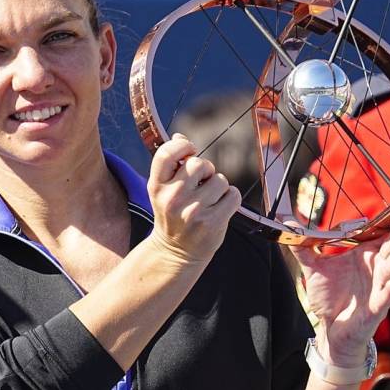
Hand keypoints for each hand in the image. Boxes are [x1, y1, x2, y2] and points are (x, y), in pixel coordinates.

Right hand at [146, 134, 241, 262]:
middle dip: (206, 171)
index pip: (167, 153)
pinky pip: (233, 195)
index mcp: (156, 186)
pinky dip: (230, 199)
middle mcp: (172, 198)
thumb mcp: (163, 190)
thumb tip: (180, 137)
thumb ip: (171, 163)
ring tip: (208, 200)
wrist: (175, 252)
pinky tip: (219, 208)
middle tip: (200, 185)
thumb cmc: (171, 214)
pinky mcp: (212, 222)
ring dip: (219, 187)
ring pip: (220, 180)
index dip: (183, 146)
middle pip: (200, 164)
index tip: (190, 151)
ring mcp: (192, 211)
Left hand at [290, 208, 389, 365]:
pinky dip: (387, 292)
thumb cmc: (330, 297)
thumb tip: (288, 226)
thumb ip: (303, 247)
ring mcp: (378, 289)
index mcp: (366, 257)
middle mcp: (376, 270)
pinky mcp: (374, 310)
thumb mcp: (314, 268)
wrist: (330, 327)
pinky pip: (383, 299)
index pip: (384, 235)